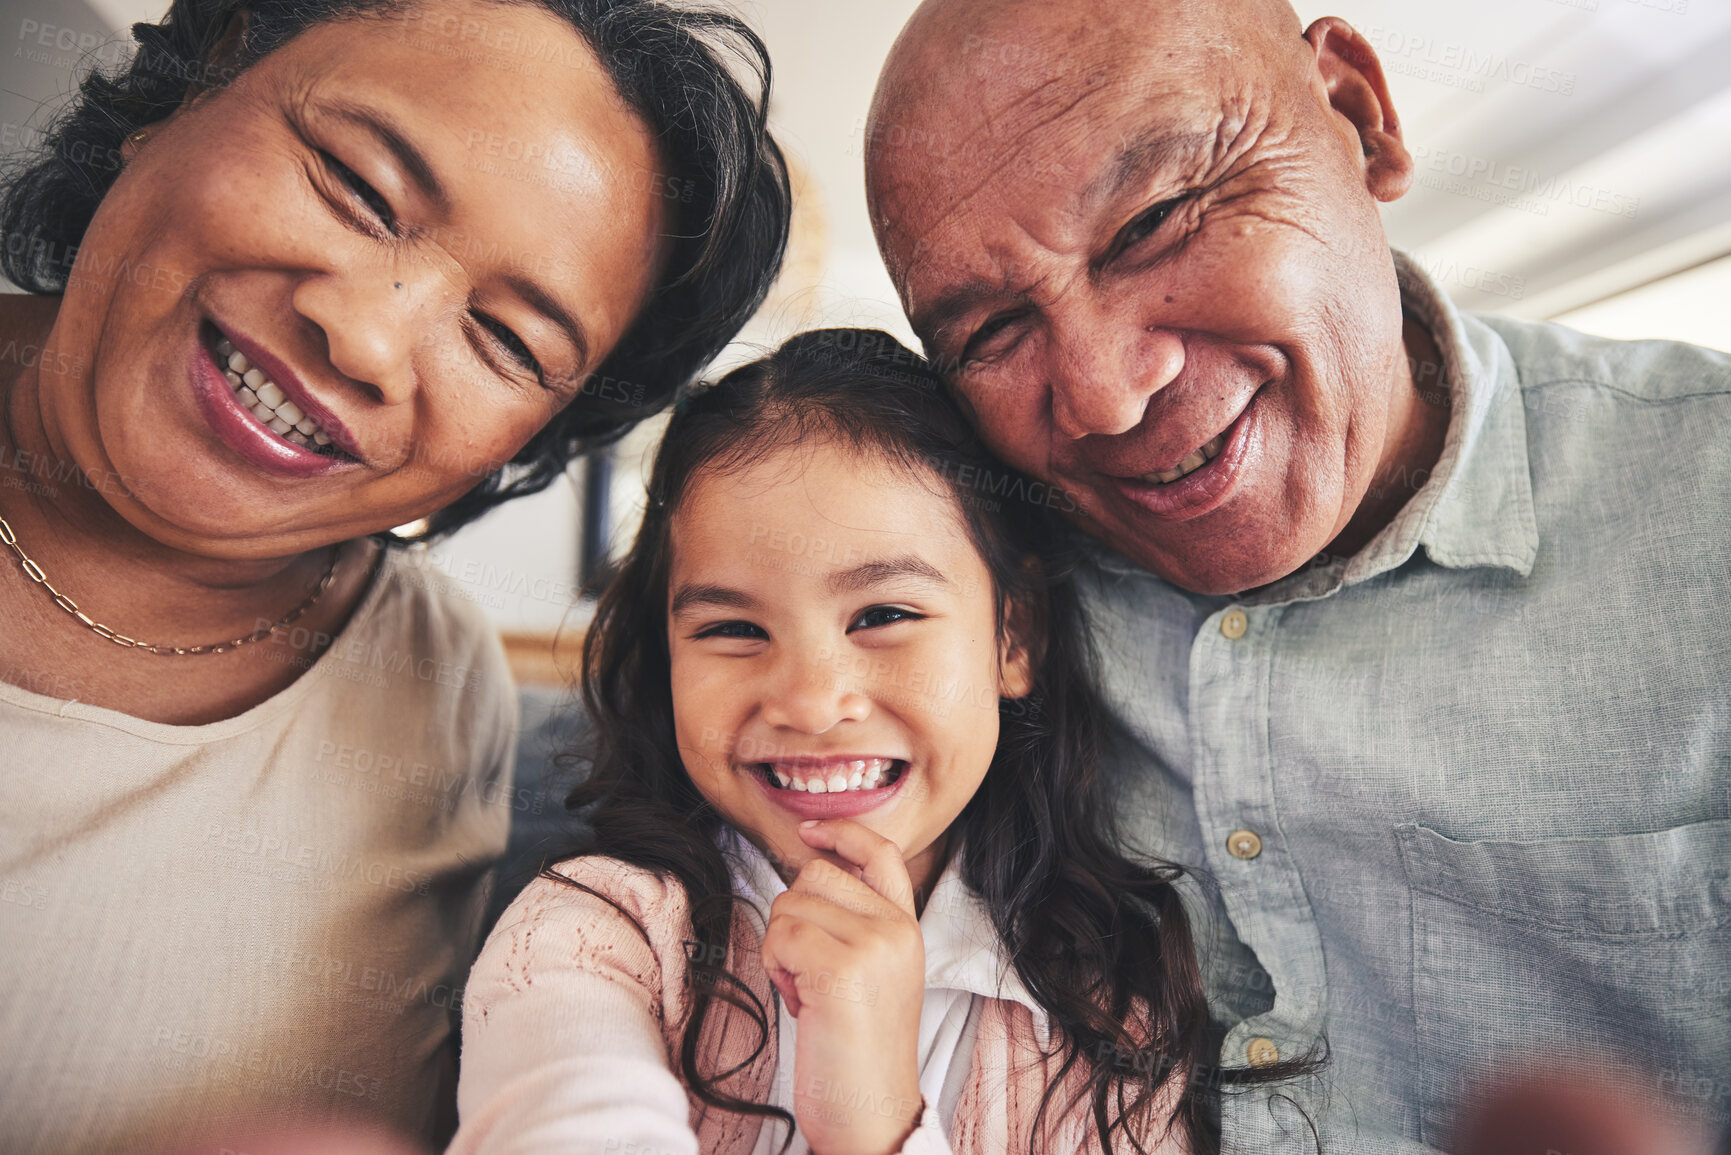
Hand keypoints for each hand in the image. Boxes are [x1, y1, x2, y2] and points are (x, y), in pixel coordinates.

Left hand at [760, 820, 925, 1154]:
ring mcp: (872, 947)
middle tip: (809, 971)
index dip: (842, 832)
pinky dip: (777, 969)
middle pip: (814, 875)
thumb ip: (855, 923)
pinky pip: (780, 937)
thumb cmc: (857, 1052)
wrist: (870, 1116)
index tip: (811, 831)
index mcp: (907, 928)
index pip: (881, 853)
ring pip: (789, 905)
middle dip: (794, 917)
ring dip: (781, 949)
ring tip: (810, 993)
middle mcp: (896, 930)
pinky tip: (803, 1003)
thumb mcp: (873, 974)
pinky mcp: (842, 970)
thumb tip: (809, 873)